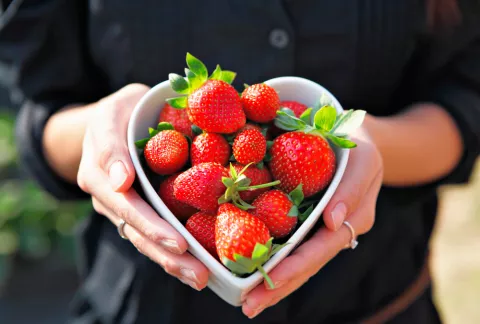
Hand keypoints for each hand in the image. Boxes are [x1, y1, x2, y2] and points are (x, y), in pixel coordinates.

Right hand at [77, 84, 208, 290]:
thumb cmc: (119, 112)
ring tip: (202, 279)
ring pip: (146, 240)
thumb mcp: (112, 114)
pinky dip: (174, 252)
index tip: (179, 243)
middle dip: (168, 255)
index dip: (152, 226)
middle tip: (199, 274)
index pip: (127, 206)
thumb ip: (111, 146)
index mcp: (99, 175)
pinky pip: (155, 234)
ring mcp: (123, 208)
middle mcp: (109, 198)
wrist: (114, 120)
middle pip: (138, 233)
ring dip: (174, 262)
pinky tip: (197, 266)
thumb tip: (121, 182)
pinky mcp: (140, 211)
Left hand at [242, 124, 382, 317]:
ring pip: (296, 260)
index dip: (295, 267)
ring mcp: (318, 228)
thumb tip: (333, 222)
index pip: (320, 250)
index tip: (269, 283)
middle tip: (248, 306)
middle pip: (306, 265)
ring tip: (245, 300)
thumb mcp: (364, 161)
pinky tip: (249, 267)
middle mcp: (333, 232)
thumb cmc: (359, 147)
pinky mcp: (305, 220)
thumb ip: (351, 191)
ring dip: (272, 281)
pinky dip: (271, 257)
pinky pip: (288, 241)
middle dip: (278, 287)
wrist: (353, 139)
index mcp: (352, 221)